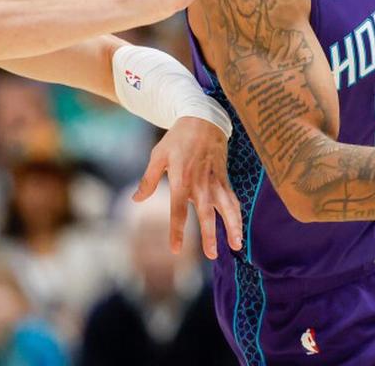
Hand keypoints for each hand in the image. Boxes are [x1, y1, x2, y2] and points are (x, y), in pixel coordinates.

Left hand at [133, 116, 242, 258]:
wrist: (203, 120)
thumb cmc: (177, 139)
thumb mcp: (158, 155)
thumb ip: (148, 180)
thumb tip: (136, 199)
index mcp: (181, 179)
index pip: (178, 210)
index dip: (177, 231)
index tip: (176, 249)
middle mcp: (201, 184)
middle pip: (206, 214)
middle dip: (209, 235)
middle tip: (211, 255)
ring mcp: (215, 182)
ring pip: (226, 208)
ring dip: (232, 227)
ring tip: (236, 245)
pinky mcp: (224, 179)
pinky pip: (232, 200)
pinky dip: (237, 214)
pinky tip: (238, 229)